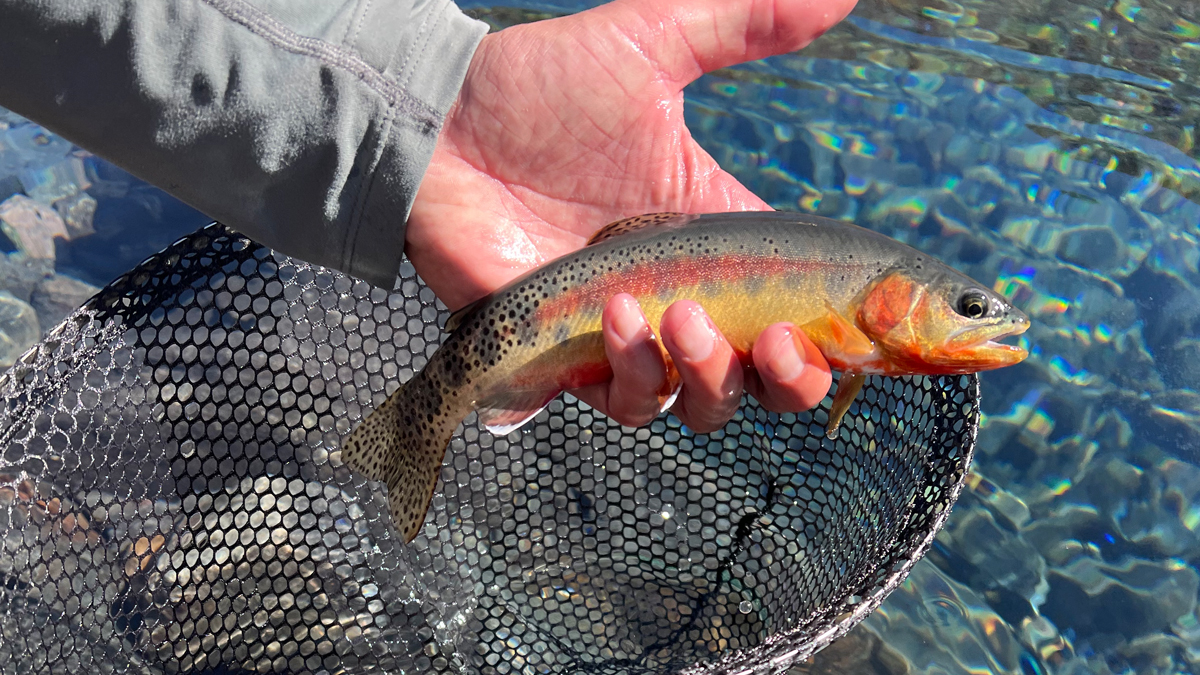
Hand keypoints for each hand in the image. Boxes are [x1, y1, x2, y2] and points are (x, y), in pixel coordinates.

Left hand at [407, 0, 853, 430]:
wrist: (441, 124)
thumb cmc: (540, 88)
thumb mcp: (649, 45)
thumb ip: (743, 22)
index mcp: (719, 236)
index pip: (803, 304)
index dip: (842, 330)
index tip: (868, 328)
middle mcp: (684, 294)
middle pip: (766, 377)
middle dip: (792, 378)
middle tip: (784, 341)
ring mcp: (628, 335)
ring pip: (702, 401)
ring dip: (712, 375)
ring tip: (683, 317)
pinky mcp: (568, 361)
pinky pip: (625, 401)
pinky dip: (635, 372)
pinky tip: (620, 313)